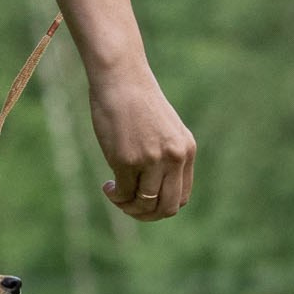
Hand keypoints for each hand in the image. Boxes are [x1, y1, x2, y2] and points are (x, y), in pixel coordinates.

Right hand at [88, 64, 194, 220]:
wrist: (121, 78)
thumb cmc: (137, 101)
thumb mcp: (164, 129)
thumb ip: (166, 155)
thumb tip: (154, 189)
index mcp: (186, 150)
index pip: (181, 196)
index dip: (162, 206)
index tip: (144, 198)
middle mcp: (173, 157)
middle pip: (166, 208)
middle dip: (147, 214)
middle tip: (130, 206)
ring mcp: (151, 160)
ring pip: (144, 204)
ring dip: (128, 206)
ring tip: (115, 193)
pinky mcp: (127, 160)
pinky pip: (123, 193)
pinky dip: (115, 195)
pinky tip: (107, 185)